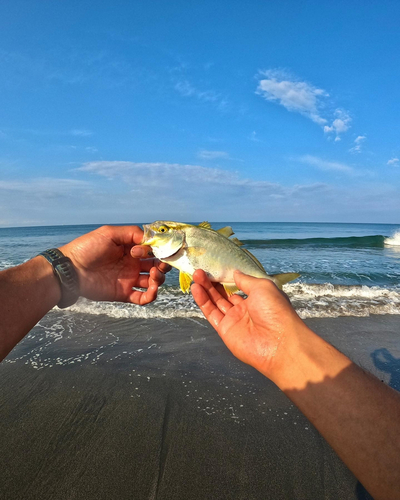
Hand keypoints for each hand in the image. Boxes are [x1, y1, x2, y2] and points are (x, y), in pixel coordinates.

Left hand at [60, 225, 170, 304]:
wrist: (70, 269)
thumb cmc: (87, 248)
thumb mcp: (109, 233)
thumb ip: (131, 233)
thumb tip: (150, 239)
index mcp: (131, 248)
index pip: (153, 249)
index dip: (157, 249)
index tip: (147, 251)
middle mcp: (133, 263)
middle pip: (157, 265)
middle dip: (163, 264)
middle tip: (160, 265)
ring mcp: (129, 279)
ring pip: (154, 281)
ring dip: (160, 279)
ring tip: (154, 276)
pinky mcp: (124, 293)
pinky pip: (143, 298)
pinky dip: (151, 296)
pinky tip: (151, 291)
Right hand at [191, 269, 307, 380]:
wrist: (278, 343)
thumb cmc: (275, 310)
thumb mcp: (263, 287)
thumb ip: (246, 280)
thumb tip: (235, 272)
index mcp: (257, 298)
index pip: (237, 286)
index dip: (226, 277)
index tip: (215, 267)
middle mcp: (244, 309)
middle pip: (224, 293)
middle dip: (212, 281)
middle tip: (201, 270)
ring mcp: (234, 320)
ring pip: (215, 302)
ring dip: (205, 288)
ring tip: (196, 274)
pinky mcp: (224, 330)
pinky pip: (211, 313)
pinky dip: (203, 301)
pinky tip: (196, 288)